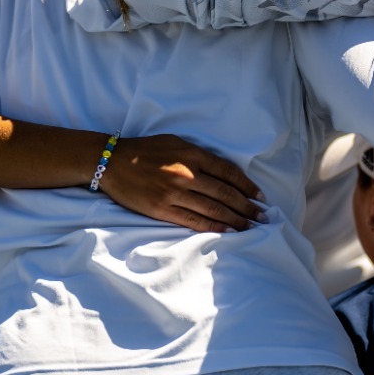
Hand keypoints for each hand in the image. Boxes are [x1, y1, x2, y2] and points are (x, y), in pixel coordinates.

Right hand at [98, 134, 267, 233]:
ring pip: (213, 210)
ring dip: (235, 220)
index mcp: (192, 155)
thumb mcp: (175, 143)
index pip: (229, 173)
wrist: (111, 162)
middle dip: (247, 207)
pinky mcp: (162, 209)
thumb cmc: (145, 150)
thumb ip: (198, 156)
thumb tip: (223, 172)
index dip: (247, 186)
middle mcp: (187, 174)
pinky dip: (214, 227)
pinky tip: (227, 232)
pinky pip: (194, 221)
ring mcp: (174, 194)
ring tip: (250, 227)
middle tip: (262, 216)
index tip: (260, 196)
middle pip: (225, 194)